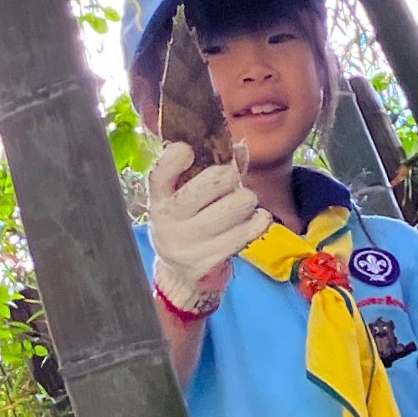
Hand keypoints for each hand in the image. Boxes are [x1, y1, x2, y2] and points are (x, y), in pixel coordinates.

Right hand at [148, 140, 270, 315]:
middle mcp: (168, 220)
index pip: (159, 174)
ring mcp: (188, 242)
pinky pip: (245, 233)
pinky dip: (259, 221)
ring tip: (245, 201)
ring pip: (232, 208)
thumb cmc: (188, 217)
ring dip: (247, 199)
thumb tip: (240, 149)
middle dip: (228, 176)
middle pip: (209, 185)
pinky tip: (257, 218)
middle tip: (231, 179)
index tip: (189, 150)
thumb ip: (211, 168)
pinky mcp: (208, 259)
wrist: (179, 267)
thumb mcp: (186, 192)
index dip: (175, 157)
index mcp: (158, 197)